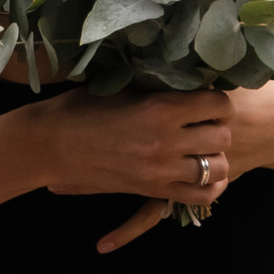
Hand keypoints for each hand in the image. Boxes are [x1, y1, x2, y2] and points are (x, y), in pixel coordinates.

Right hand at [27, 90, 234, 257]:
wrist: (51, 145)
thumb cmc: (81, 109)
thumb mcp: (122, 88)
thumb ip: (159, 87)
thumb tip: (190, 78)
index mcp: (160, 108)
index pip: (218, 103)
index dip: (218, 101)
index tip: (206, 100)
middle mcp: (166, 141)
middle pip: (222, 136)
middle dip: (217, 128)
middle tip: (203, 124)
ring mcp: (161, 170)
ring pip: (218, 167)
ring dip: (214, 157)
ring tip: (200, 149)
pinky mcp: (153, 190)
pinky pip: (201, 195)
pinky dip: (209, 185)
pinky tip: (199, 174)